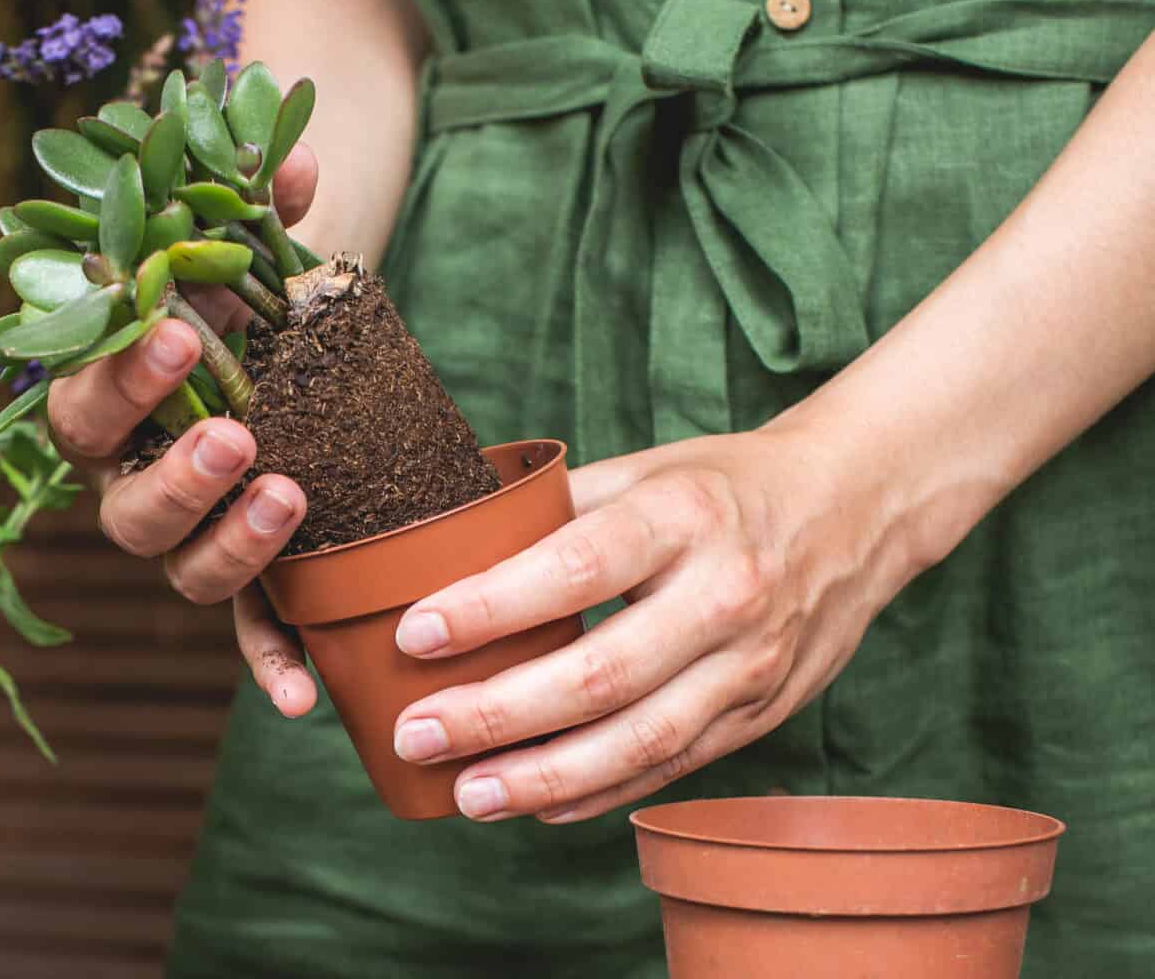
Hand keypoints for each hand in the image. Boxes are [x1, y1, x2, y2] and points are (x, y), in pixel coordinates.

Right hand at [48, 146, 320, 716]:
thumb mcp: (255, 245)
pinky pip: (248, 627)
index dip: (118, 374)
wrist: (299, 340)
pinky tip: (306, 698)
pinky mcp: (252, 570)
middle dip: (172, 475)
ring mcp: (192, 534)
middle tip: (234, 434)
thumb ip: (264, 203)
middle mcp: (133, 478)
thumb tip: (301, 161)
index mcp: (111, 401)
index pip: (81, 400)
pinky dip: (270, 663)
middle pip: (123, 509)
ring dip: (227, 548)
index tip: (173, 326)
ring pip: (178, 570)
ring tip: (291, 500)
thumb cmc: (251, 292)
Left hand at [388, 425, 919, 822]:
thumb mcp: (648, 469)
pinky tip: (537, 803)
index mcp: (683, 518)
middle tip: (416, 734)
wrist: (857, 508)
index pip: (574, 568)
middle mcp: (724, 595)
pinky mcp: (763, 712)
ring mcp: (751, 663)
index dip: (490, 607)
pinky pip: (673, 766)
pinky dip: (600, 793)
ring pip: (638, 740)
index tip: (415, 634)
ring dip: (542, 777)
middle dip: (495, 714)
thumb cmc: (725, 486)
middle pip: (599, 674)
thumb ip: (557, 509)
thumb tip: (449, 546)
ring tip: (465, 793)